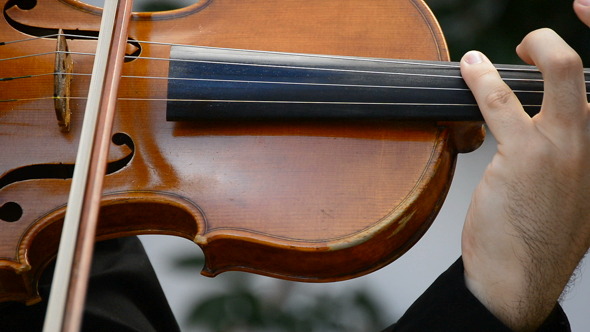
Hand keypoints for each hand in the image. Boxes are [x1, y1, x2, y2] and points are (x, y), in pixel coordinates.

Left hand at [459, 1, 589, 330]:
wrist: (520, 280)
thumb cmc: (538, 237)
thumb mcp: (571, 193)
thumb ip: (569, 155)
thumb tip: (548, 126)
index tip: (574, 28)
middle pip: (588, 70)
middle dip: (555, 43)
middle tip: (531, 43)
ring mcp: (568, 147)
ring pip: (558, 71)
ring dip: (530, 50)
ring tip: (487, 59)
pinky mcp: (527, 156)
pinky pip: (501, 101)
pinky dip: (482, 78)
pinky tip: (470, 69)